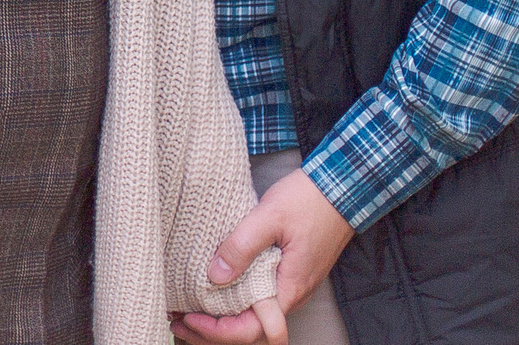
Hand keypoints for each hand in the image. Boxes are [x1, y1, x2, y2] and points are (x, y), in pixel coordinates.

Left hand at [172, 170, 351, 344]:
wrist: (341, 189)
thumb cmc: (309, 201)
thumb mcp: (269, 217)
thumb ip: (241, 247)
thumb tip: (215, 275)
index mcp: (288, 288)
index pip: (251, 330)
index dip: (216, 331)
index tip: (189, 316)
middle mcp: (290, 295)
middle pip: (249, 331)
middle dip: (211, 332)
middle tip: (177, 320)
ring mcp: (289, 286)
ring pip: (253, 317)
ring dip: (220, 320)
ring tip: (187, 311)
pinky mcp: (286, 274)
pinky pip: (258, 301)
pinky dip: (233, 304)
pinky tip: (212, 293)